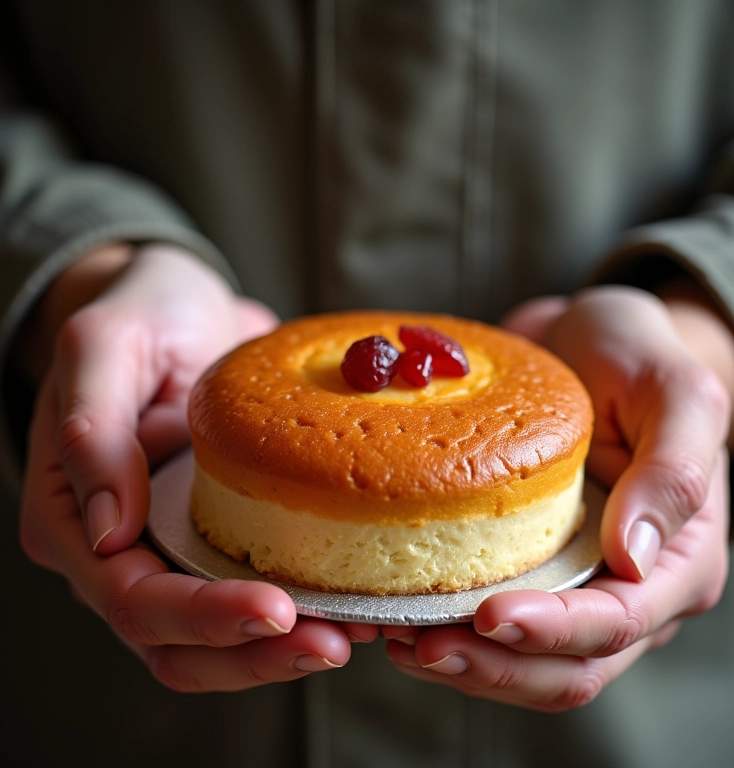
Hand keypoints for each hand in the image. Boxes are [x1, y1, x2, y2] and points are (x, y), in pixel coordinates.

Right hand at [19, 243, 375, 690]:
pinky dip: (300, 610)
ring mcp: (174, 546)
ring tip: (352, 634)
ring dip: (279, 650)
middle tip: (332, 643)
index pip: (133, 598)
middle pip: (176, 641)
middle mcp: (123, 548)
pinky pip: (254, 592)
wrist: (189, 305)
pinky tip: (351, 604)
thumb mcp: (104, 346)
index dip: (203, 615)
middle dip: (253, 652)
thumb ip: (93, 432)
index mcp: (76, 515)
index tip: (275, 610)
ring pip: (217, 638)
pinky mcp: (222, 533)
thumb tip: (108, 532)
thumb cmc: (142, 313)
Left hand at [384, 284, 733, 707]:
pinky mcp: (524, 565)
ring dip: (460, 661)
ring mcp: (571, 582)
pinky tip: (395, 616)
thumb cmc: (638, 356)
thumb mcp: (674, 393)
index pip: (617, 621)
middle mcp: (625, 589)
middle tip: (420, 646)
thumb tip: (632, 559)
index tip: (487, 616)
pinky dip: (443, 627)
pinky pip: (485, 620)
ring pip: (521, 660)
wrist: (584, 338)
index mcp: (676, 560)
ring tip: (394, 637)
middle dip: (493, 665)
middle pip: (564, 666)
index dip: (553, 632)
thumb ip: (672, 473)